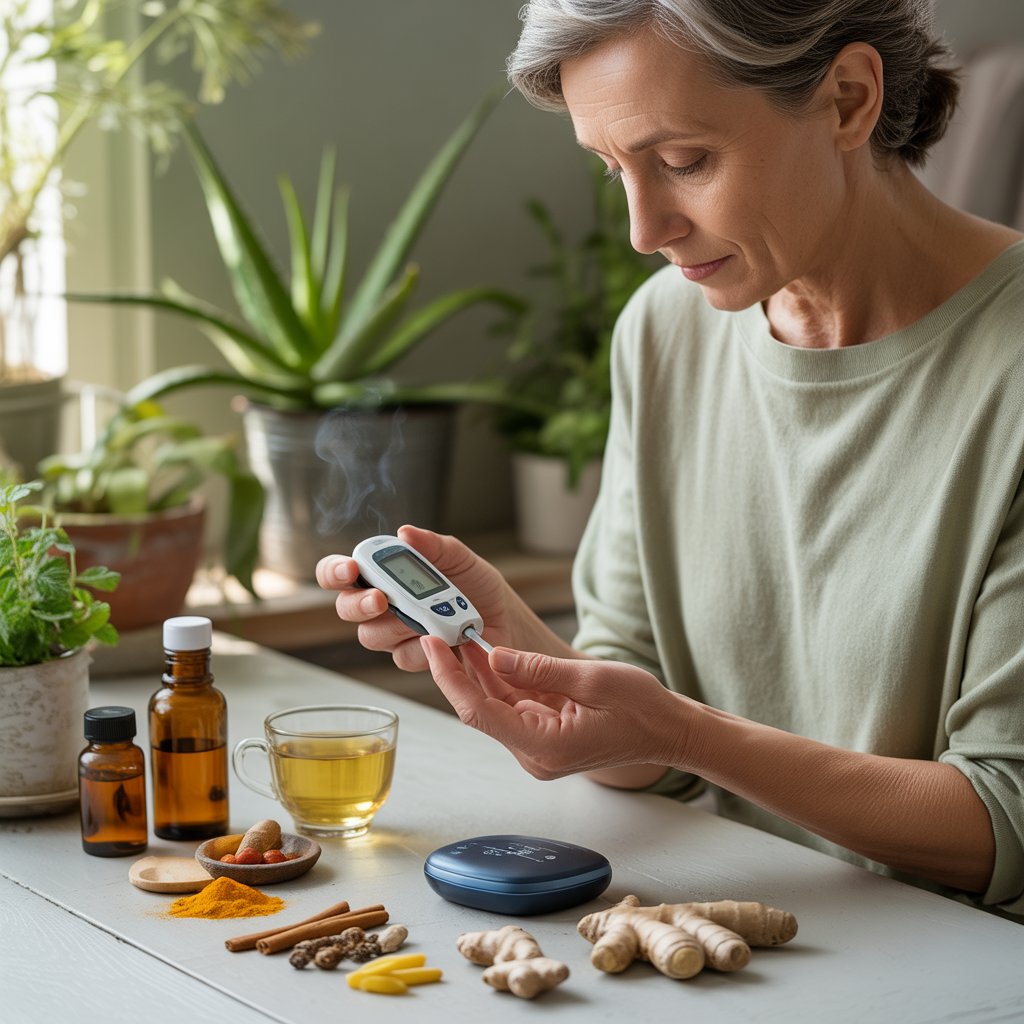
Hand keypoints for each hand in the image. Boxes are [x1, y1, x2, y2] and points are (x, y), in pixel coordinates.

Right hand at [314, 526, 521, 671]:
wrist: (504, 619)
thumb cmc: (477, 586)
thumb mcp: (459, 558)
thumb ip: (433, 546)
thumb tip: (406, 533)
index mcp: (383, 574)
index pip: (340, 573)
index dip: (335, 572)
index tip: (350, 570)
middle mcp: (381, 604)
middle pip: (347, 609)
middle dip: (360, 604)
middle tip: (381, 600)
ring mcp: (394, 633)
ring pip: (372, 636)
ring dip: (398, 625)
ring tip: (429, 616)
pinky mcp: (412, 656)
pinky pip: (403, 656)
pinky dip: (424, 645)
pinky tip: (443, 636)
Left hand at [420, 636, 682, 779]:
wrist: (669, 732)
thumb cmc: (642, 708)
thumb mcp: (591, 678)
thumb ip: (538, 669)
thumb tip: (494, 655)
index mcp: (544, 745)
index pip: (479, 711)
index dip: (450, 678)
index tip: (432, 645)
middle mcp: (534, 755)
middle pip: (481, 710)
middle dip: (459, 671)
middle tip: (442, 630)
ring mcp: (538, 750)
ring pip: (494, 708)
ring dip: (479, 673)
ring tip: (461, 634)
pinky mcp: (544, 739)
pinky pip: (512, 708)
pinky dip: (500, 681)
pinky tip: (491, 654)